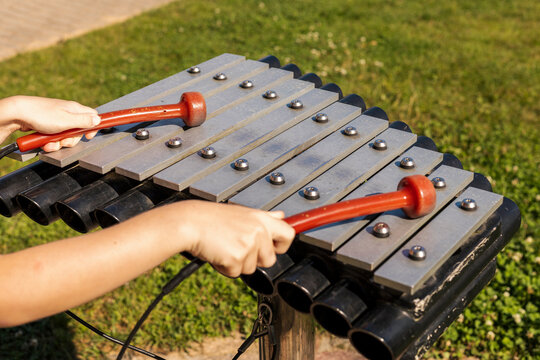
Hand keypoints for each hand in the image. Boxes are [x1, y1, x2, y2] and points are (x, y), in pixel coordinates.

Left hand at [0, 96, 100, 150]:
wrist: (17, 114)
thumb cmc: (41, 114)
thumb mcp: (67, 120)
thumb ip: (84, 121)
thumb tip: (99, 120)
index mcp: (74, 109)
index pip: (92, 116)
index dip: (93, 127)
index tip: (88, 136)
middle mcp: (67, 114)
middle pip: (78, 131)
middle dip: (71, 140)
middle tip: (64, 140)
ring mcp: (57, 120)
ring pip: (66, 137)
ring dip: (59, 143)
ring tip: (50, 143)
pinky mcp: (48, 126)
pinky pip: (55, 138)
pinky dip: (50, 142)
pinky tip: (45, 143)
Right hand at [167, 200, 294, 277]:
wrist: (189, 223)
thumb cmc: (212, 218)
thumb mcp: (241, 212)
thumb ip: (264, 217)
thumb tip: (281, 216)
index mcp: (261, 218)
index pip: (289, 234)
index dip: (281, 245)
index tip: (274, 247)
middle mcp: (258, 230)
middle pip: (270, 259)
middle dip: (255, 259)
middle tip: (237, 246)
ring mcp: (249, 245)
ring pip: (251, 268)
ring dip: (237, 263)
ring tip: (224, 246)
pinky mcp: (237, 258)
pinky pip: (235, 273)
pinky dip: (225, 268)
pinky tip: (217, 252)